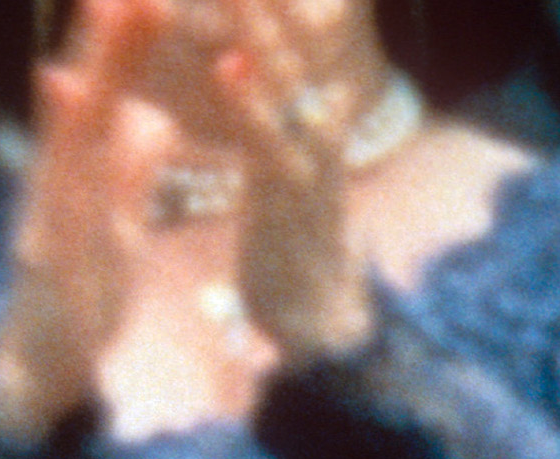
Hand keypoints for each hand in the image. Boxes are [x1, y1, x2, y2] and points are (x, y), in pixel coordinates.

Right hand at [0, 0, 195, 438]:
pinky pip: (67, 204)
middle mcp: (56, 187)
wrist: (33, 369)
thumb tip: (151, 118)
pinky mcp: (48, 260)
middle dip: (108, 38)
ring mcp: (47, 219)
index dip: (124, 41)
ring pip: (72, 138)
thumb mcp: (115, 225)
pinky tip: (76, 131)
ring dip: (93, 79)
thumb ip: (130, 172)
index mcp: (79, 178)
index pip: (107, 98)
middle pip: (86, 101)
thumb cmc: (78, 296)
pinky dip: (72, 166)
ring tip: (114, 21)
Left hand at [202, 0, 377, 356]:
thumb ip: (299, 135)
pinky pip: (267, 139)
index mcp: (306, 124)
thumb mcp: (294, 182)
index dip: (269, 4)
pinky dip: (248, 99)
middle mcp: (315, 129)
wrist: (321, 326)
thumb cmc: (297, 256)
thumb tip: (329, 93)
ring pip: (282, 77)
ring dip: (257, 24)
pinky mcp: (290, 196)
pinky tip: (230, 63)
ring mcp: (307, 158)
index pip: (288, 46)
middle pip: (290, 44)